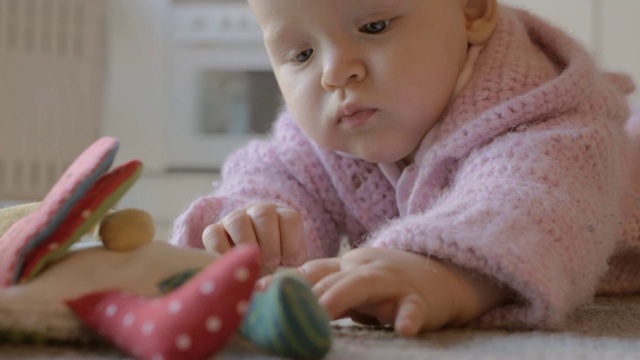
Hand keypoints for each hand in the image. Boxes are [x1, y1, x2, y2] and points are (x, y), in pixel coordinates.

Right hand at [201, 203, 305, 271]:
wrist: (249, 274)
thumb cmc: (275, 270)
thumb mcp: (289, 267)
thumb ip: (292, 269)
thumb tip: (285, 276)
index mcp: (282, 219)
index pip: (290, 219)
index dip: (291, 240)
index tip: (289, 262)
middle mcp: (258, 213)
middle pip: (264, 214)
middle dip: (270, 241)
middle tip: (272, 263)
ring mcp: (234, 220)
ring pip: (238, 220)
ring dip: (246, 243)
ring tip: (252, 263)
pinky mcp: (213, 231)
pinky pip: (213, 234)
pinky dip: (222, 250)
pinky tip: (232, 266)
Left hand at [290, 248, 507, 335]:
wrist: (442, 275)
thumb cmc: (389, 285)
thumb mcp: (355, 284)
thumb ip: (327, 292)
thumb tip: (286, 310)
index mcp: (347, 266)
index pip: (311, 271)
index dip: (284, 281)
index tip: (256, 293)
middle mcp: (365, 268)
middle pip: (331, 277)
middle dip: (304, 293)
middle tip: (277, 311)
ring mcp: (393, 281)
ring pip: (364, 284)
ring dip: (341, 298)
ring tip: (321, 315)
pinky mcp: (419, 298)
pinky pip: (414, 307)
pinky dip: (409, 316)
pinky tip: (405, 329)